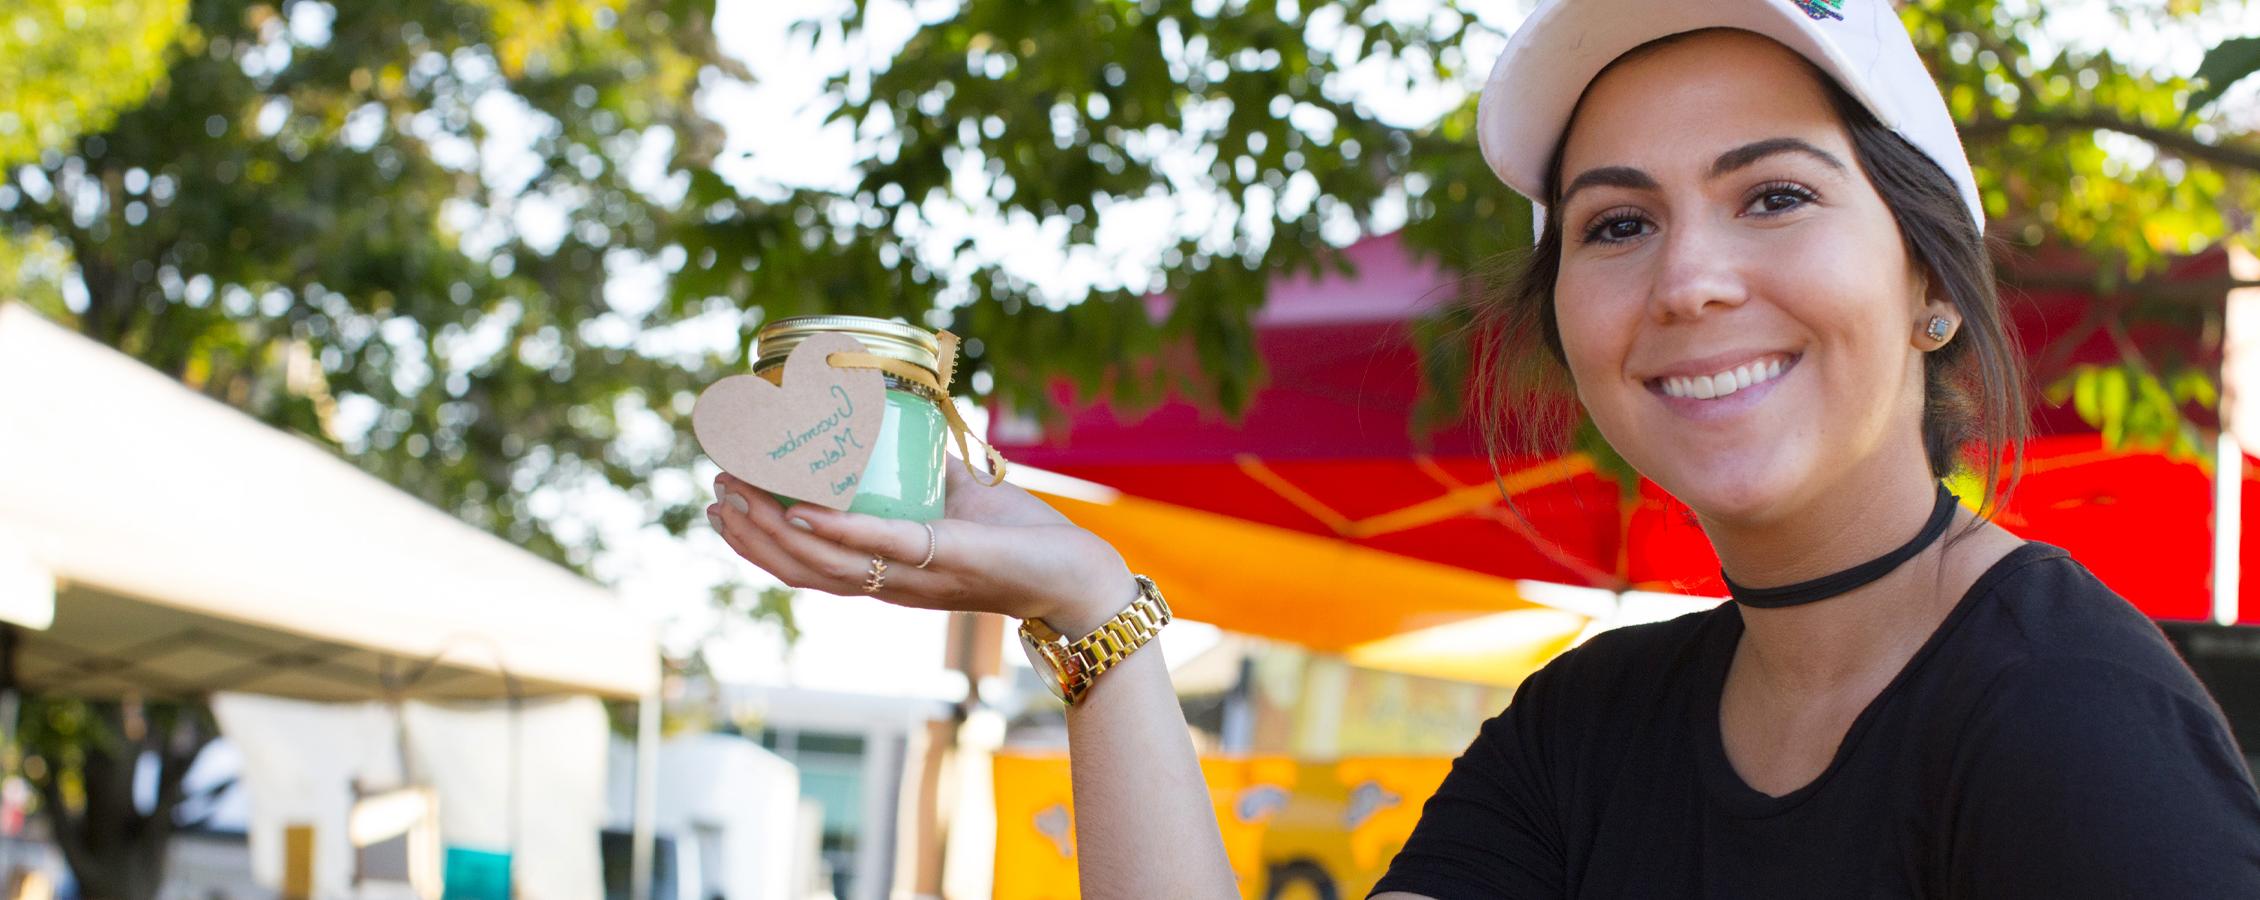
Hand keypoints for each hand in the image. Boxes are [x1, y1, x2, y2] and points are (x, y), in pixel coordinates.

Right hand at [706, 459, 1134, 632]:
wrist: (1072, 569)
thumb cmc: (1015, 537)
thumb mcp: (952, 495)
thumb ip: (918, 468)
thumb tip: (888, 416)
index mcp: (883, 575)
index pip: (803, 566)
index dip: (755, 541)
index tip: (719, 506)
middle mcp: (888, 586)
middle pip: (798, 567)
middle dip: (749, 532)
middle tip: (715, 491)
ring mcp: (912, 578)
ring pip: (825, 563)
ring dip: (775, 531)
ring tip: (737, 495)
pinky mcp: (942, 559)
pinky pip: (880, 545)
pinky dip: (839, 529)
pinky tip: (803, 509)